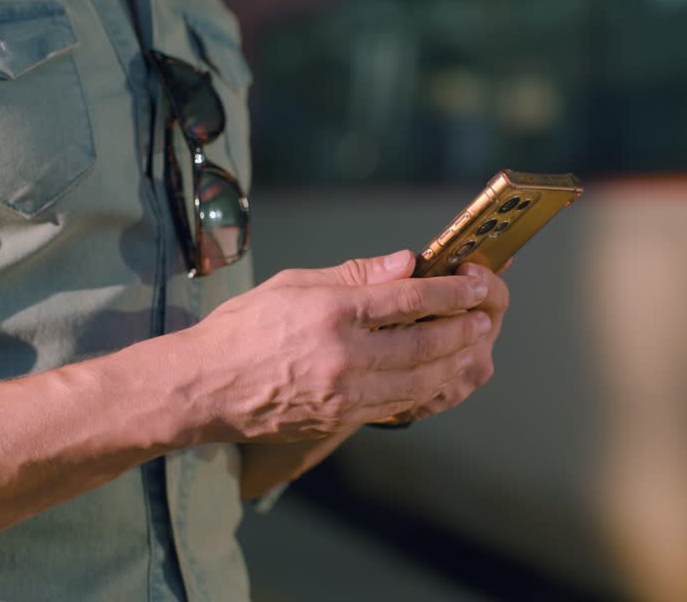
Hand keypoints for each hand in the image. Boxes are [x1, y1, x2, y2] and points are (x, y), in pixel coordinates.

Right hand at [177, 250, 493, 441]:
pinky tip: (435, 376)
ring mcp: (342, 395)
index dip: (449, 292)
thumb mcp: (293, 284)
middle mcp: (342, 356)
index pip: (408, 300)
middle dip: (460, 330)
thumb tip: (406, 264)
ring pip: (417, 381)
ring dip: (452, 364)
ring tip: (470, 348)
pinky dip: (423, 390)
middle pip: (423, 345)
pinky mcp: (339, 421)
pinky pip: (395, 406)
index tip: (473, 284)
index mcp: (331, 313)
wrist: (204, 388)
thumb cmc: (243, 327)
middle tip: (482, 318)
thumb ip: (354, 276)